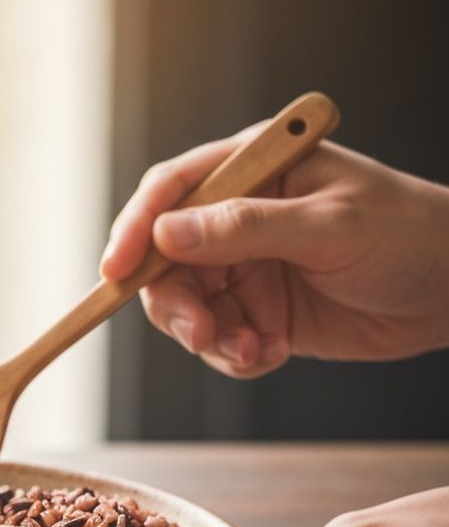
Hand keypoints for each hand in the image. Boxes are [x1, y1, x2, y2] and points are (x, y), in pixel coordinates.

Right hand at [102, 133, 448, 377]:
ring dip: (208, 337)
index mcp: (254, 171)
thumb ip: (245, 229)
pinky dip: (235, 355)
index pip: (172, 190)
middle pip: (166, 260)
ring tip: (251, 349)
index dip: (135, 229)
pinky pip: (219, 339)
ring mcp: (247, 266)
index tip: (115, 271)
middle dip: (176, 303)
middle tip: (201, 334)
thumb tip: (167, 234)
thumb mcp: (329, 226)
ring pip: (188, 307)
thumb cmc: (409, 234)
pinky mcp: (258, 311)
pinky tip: (272, 353)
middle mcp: (239, 218)